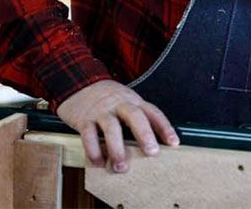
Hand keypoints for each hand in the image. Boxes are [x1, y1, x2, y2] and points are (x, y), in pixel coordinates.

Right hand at [55, 80, 178, 172]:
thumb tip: (154, 144)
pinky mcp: (83, 118)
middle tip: (152, 152)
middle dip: (144, 134)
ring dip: (117, 149)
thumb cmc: (105, 98)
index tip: (174, 143)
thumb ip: (137, 117)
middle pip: (134, 116)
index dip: (164, 127)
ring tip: (121, 167)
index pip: (152, 112)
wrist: (77, 83)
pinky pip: (88, 134)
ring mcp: (100, 111)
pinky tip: (98, 162)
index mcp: (132, 101)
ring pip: (111, 127)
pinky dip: (94, 150)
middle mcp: (118, 104)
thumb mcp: (124, 101)